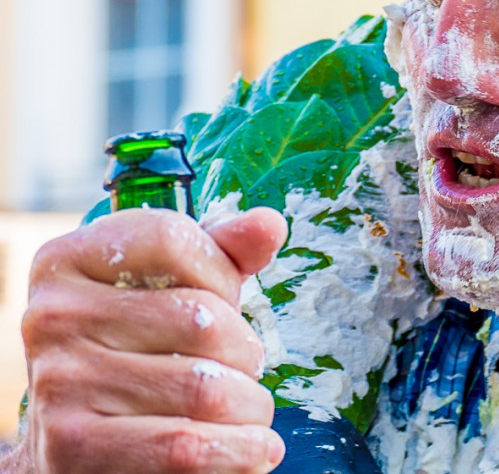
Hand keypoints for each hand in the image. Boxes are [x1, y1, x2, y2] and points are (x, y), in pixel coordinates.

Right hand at [16, 207, 288, 473]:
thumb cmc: (138, 351)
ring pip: (206, 387)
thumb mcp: (171, 289)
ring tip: (248, 410)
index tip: (226, 302)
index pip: (172, 238)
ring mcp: (60, 384)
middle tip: (242, 369)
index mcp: (67, 260)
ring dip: (250, 405)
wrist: (77, 446)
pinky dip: (240, 450)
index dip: (222, 272)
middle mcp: (53, 317)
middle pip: (201, 318)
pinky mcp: (73, 449)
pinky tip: (255, 448)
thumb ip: (221, 252)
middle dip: (246, 350)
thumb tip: (269, 224)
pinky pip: (188, 446)